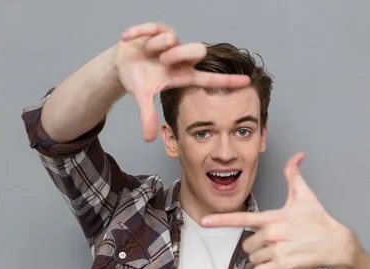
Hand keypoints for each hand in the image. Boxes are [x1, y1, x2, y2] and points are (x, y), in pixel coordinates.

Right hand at [115, 22, 250, 141]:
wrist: (122, 63)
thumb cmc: (139, 79)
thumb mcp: (142, 97)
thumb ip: (148, 116)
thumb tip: (148, 139)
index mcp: (183, 75)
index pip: (211, 78)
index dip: (228, 80)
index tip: (247, 81)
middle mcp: (182, 58)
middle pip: (198, 50)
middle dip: (179, 54)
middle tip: (162, 60)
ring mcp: (172, 43)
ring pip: (172, 39)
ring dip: (155, 46)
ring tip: (145, 52)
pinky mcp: (158, 29)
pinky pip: (153, 27)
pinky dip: (139, 33)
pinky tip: (127, 38)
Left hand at [201, 153, 359, 268]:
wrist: (336, 243)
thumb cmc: (318, 220)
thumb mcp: (305, 196)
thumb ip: (294, 175)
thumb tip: (297, 156)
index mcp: (273, 218)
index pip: (241, 219)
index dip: (220, 220)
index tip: (204, 221)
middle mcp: (272, 234)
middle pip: (247, 245)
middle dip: (257, 245)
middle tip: (275, 242)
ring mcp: (277, 251)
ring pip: (253, 259)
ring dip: (263, 258)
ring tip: (281, 251)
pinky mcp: (283, 266)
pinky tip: (279, 264)